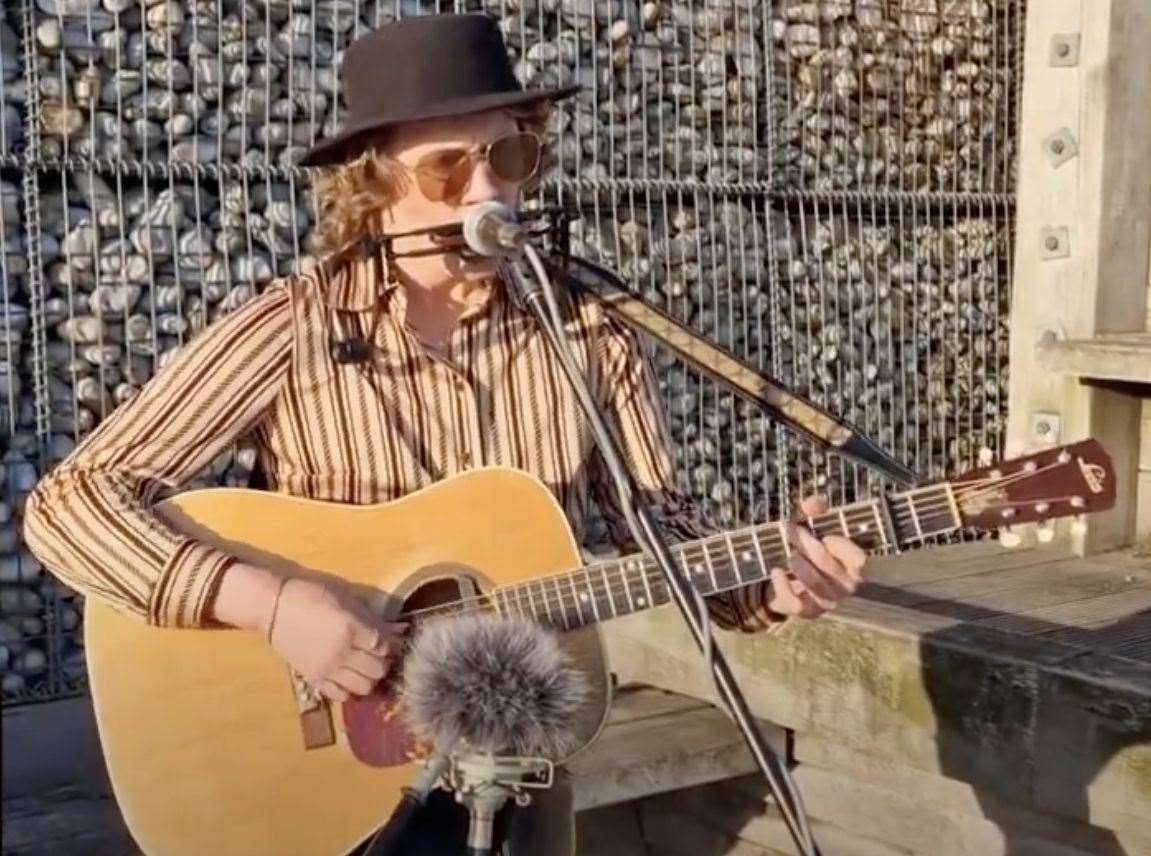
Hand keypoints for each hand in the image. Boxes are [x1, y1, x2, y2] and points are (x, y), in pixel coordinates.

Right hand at [266, 577, 406, 702]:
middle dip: (384, 661)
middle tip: (379, 653)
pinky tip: (348, 675)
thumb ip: (374, 618)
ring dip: (370, 677)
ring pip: (364, 687)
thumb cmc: (312, 595)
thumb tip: (402, 629)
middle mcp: (341, 653)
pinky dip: (350, 689)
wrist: (273, 607)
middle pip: (379, 670)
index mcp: (351, 629)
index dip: (393, 644)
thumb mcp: (347, 600)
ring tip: (365, 665)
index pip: (385, 646)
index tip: (393, 639)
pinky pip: (341, 696)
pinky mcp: (314, 679)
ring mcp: (327, 669)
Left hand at [766, 495, 866, 619]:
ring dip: (798, 563)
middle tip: (791, 530)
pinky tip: (776, 570)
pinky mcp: (806, 611)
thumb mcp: (812, 526)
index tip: (825, 534)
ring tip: (788, 552)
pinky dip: (782, 584)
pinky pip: (795, 601)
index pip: (860, 560)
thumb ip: (815, 511)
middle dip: (807, 544)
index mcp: (853, 565)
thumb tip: (812, 503)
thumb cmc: (807, 549)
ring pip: (814, 583)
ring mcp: (827, 601)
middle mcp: (845, 586)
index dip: (842, 546)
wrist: (786, 580)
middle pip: (829, 565)